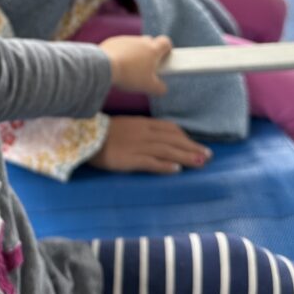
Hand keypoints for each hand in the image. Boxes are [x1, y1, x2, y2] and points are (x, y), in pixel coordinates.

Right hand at [89, 115, 212, 173]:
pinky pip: (151, 163)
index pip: (170, 128)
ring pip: (167, 151)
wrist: (85, 136)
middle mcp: (144, 133)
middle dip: (192, 147)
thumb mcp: (126, 125)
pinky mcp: (130, 159)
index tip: (195, 143)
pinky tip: (176, 170)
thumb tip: (159, 138)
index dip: (185, 136)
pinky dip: (165, 166)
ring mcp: (138, 146)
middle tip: (208, 155)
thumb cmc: (104, 132)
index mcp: (143, 124)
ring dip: (186, 157)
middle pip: (173, 140)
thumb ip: (143, 130)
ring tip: (200, 163)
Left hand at [99, 34, 170, 94]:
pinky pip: (121, 47)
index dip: (167, 49)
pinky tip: (117, 67)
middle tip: (147, 68)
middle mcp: (140, 41)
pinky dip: (122, 55)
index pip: (166, 42)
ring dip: (135, 55)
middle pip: (150, 42)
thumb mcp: (149, 87)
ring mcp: (126, 40)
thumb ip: (160, 88)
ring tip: (129, 70)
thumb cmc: (129, 75)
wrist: (103, 67)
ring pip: (135, 45)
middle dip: (150, 53)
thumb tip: (162, 89)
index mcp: (152, 49)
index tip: (165, 58)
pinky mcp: (112, 42)